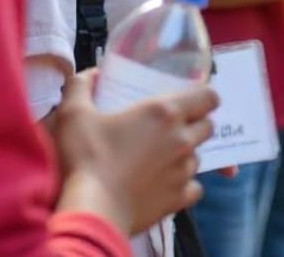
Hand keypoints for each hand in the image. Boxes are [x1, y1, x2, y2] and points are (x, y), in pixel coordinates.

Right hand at [53, 73, 217, 233]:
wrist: (93, 209)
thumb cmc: (86, 157)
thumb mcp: (74, 114)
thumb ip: (81, 86)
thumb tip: (91, 74)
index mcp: (165, 113)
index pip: (209, 97)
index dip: (204, 97)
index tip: (190, 101)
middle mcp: (182, 140)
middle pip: (208, 126)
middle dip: (195, 125)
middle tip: (170, 129)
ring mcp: (184, 171)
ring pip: (198, 157)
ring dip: (185, 155)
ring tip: (160, 159)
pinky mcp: (180, 199)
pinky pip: (194, 188)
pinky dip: (184, 186)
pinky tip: (165, 185)